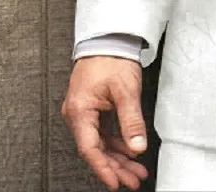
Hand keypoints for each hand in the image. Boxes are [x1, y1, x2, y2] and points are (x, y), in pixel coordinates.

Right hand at [61, 56, 149, 190]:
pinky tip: (129, 150)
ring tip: (135, 170)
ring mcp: (84, 111)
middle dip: (115, 167)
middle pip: (95, 149)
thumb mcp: (126, 91)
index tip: (116, 182)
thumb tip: (137, 147)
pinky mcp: (92, 107)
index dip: (104, 168)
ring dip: (117, 157)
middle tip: (132, 180)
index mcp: (80, 111)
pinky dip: (116, 142)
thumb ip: (132, 121)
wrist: (108, 38)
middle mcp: (78, 114)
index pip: (90, 149)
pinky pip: (102, 131)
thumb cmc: (112, 58)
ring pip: (100, 142)